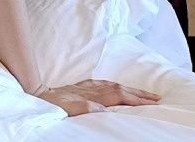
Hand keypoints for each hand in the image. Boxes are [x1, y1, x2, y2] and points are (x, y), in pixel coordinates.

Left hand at [35, 79, 160, 115]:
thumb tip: (105, 109)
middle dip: (139, 93)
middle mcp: (92, 89)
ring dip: (129, 89)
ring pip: (113, 86)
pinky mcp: (80, 87)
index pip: (120, 96)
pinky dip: (114, 86)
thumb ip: (87, 108)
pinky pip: (102, 84)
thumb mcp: (70, 109)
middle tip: (156, 97)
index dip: (137, 99)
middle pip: (120, 89)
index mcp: (93, 95)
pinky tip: (115, 87)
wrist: (38, 95)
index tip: (153, 102)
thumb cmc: (54, 105)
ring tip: (142, 93)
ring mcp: (86, 87)